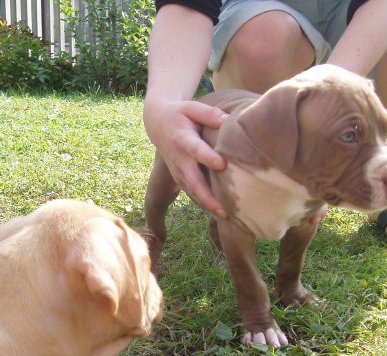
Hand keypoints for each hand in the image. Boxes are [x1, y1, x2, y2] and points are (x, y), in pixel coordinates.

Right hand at [144, 97, 228, 217]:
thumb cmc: (180, 114)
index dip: (207, 157)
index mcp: (182, 138)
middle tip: (224, 209)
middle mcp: (179, 158)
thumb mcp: (192, 107)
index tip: (222, 165)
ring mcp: (177, 170)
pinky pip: (191, 193)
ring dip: (207, 204)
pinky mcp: (179, 177)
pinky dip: (203, 203)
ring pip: (192, 191)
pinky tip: (218, 212)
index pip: (196, 150)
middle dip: (207, 196)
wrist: (157, 123)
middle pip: (192, 180)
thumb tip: (228, 121)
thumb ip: (210, 114)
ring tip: (225, 216)